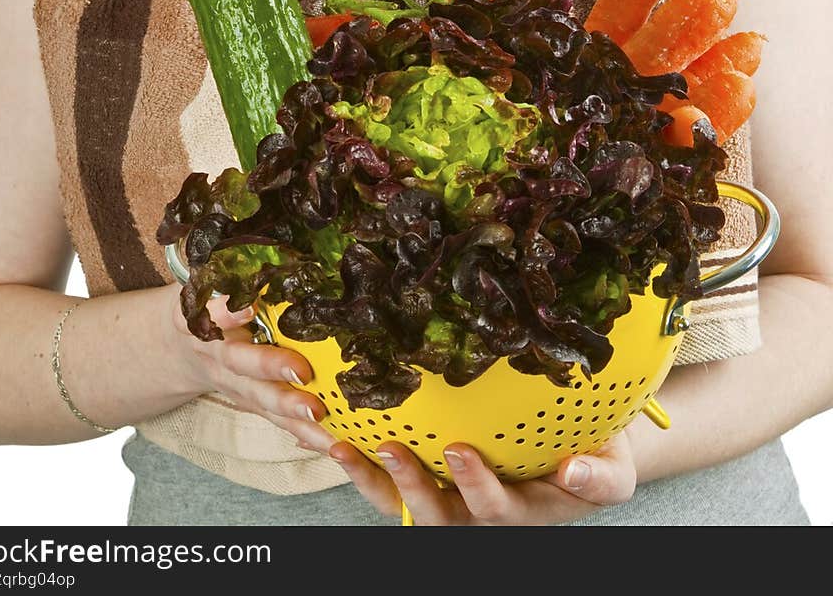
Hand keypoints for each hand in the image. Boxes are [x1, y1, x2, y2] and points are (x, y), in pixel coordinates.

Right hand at [165, 283, 333, 453]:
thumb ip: (232, 267)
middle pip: (243, 365)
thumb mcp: (207, 278)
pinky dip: (306, 437)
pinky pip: (279, 424)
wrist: (176, 348)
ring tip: (322, 417)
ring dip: (292, 413)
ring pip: (263, 401)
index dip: (228, 308)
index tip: (246, 302)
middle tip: (301, 372)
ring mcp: (236, 385)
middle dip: (271, 370)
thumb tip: (269, 235)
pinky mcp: (253, 405)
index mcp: (204, 319)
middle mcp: (219, 355)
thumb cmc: (204, 301)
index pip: (213, 310)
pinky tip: (335, 446)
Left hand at [322, 429, 636, 524]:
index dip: (475, 486)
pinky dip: (364, 467)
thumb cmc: (596, 455)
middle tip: (393, 448)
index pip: (493, 508)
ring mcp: (451, 499)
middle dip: (413, 487)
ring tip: (345, 447)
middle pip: (439, 516)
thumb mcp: (614, 469)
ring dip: (374, 480)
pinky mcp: (431, 480)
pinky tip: (340, 438)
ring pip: (406, 505)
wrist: (580, 449)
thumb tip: (576, 471)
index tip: (460, 451)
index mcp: (521, 510)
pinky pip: (390, 484)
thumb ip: (600, 477)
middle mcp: (479, 512)